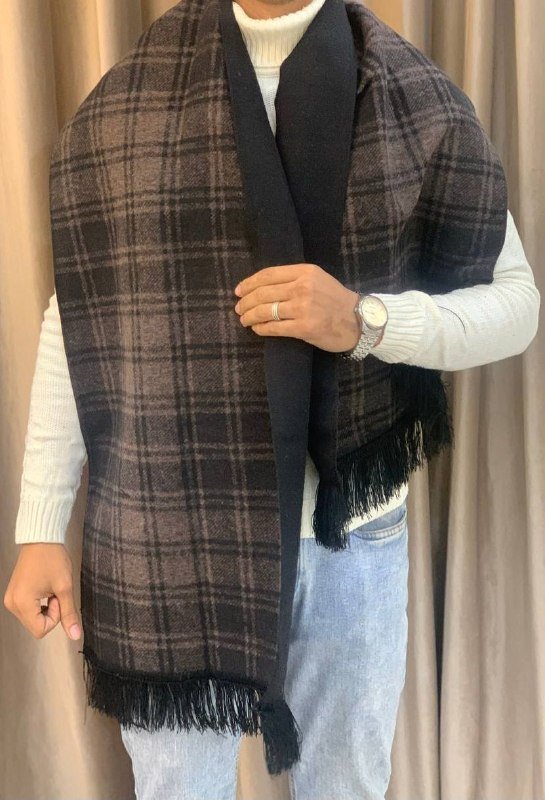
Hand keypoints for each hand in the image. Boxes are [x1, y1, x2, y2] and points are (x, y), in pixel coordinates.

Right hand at [4, 543, 81, 640]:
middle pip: (36, 626)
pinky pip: (29, 610)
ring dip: (45, 608)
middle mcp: (12, 604)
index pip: (40, 630)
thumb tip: (75, 635)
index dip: (55, 617)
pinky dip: (39, 604)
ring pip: (33, 619)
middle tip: (55, 592)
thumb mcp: (64, 587)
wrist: (41, 539)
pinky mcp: (14, 594)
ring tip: (49, 588)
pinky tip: (44, 589)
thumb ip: (69, 613)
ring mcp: (11, 599)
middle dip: (50, 613)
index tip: (58, 598)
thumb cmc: (52, 558)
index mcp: (21, 603)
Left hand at [234, 263, 361, 352]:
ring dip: (249, 316)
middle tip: (238, 308)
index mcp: (305, 272)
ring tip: (244, 320)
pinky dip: (261, 329)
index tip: (239, 291)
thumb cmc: (336, 301)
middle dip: (245, 302)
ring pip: (265, 311)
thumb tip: (262, 287)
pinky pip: (274, 328)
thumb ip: (294, 279)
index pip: (268, 275)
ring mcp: (303, 308)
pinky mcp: (304, 328)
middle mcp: (303, 287)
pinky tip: (257, 329)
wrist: (359, 321)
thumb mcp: (318, 279)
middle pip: (263, 293)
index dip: (249, 283)